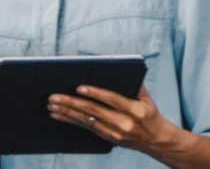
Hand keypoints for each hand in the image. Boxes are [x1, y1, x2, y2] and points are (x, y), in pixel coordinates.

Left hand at [48, 86, 179, 153]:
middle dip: (72, 103)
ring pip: (87, 121)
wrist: (158, 140)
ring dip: (67, 112)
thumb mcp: (147, 98)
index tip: (79, 87)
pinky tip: (58, 115)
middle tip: (54, 96)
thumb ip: (133, 84)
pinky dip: (70, 121)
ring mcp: (116, 133)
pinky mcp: (109, 139)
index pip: (112, 100)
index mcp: (136, 110)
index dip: (95, 93)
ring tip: (52, 105)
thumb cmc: (150, 113)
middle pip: (94, 111)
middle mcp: (125, 123)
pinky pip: (86, 128)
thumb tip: (113, 68)